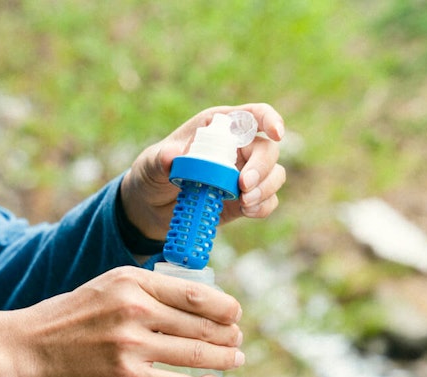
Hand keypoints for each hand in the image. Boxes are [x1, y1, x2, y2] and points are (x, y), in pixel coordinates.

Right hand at [0, 266, 243, 376]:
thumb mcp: (108, 287)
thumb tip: (194, 306)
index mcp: (132, 280)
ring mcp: (131, 344)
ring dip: (223, 359)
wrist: (27, 348)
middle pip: (202, 324)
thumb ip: (146, 292)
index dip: (225, 307)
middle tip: (238, 342)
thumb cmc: (69, 318)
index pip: (196, 294)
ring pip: (196, 353)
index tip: (236, 315)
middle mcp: (135, 308)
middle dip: (228, 335)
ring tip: (235, 361)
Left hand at [120, 103, 286, 240]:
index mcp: (218, 127)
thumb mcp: (150, 164)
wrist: (152, 207)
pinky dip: (262, 207)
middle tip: (244, 186)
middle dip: (262, 167)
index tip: (276, 133)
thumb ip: (160, 159)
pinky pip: (268, 201)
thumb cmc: (153, 174)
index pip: (252, 115)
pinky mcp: (245, 199)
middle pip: (268, 148)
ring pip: (274, 174)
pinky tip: (247, 211)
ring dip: (265, 188)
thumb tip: (172, 157)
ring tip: (244, 202)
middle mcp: (237, 148)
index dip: (269, 119)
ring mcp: (244, 174)